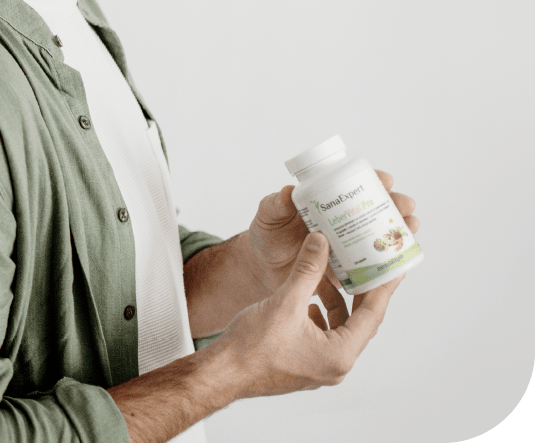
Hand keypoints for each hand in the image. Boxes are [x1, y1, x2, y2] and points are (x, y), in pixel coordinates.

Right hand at [212, 232, 401, 398]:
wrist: (222, 373)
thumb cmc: (251, 346)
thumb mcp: (285, 301)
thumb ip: (307, 270)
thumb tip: (321, 242)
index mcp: (339, 355)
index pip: (372, 315)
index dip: (382, 288)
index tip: (393, 268)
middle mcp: (335, 366)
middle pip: (358, 323)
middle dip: (357, 293)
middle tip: (362, 267)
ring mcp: (319, 369)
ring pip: (338, 330)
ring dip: (334, 304)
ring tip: (327, 279)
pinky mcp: (303, 366)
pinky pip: (322, 338)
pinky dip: (318, 317)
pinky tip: (305, 302)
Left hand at [246, 171, 418, 297]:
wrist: (264, 268)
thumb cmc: (268, 235)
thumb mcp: (268, 216)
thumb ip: (274, 205)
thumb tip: (287, 192)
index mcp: (328, 203)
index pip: (356, 186)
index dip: (374, 180)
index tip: (384, 180)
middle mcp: (345, 221)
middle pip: (377, 208)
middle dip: (396, 204)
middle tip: (403, 205)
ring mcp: (350, 245)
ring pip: (382, 235)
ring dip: (400, 230)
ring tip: (409, 228)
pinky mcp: (350, 270)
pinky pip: (375, 266)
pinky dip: (389, 263)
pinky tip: (400, 261)